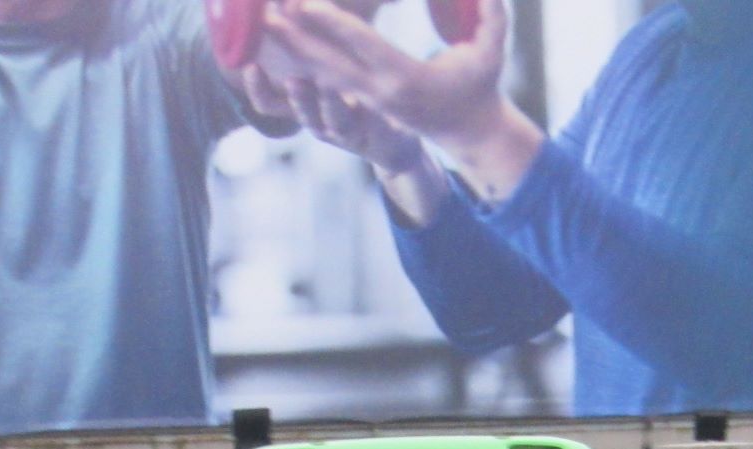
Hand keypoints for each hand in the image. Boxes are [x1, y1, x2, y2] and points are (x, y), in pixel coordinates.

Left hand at [262, 0, 541, 202]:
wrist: (468, 131)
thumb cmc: (480, 86)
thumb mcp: (492, 52)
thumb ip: (491, 17)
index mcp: (405, 81)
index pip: (362, 46)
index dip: (331, 22)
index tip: (303, 3)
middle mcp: (378, 95)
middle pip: (327, 62)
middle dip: (295, 36)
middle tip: (264, 12)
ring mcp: (366, 102)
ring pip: (319, 74)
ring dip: (289, 50)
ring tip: (260, 24)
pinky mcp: (360, 103)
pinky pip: (322, 82)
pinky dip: (297, 62)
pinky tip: (275, 46)